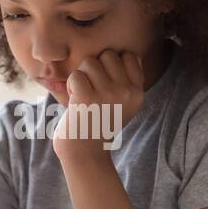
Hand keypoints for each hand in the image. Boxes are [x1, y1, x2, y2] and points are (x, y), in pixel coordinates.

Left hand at [51, 49, 144, 165]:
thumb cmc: (99, 126)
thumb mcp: (124, 105)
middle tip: (91, 90)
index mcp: (137, 93)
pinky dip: (70, 86)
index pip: (128, 56)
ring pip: (89, 62)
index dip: (112, 64)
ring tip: (83, 96)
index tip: (105, 84)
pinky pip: (76, 75)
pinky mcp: (87, 98)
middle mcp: (127, 92)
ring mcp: (108, 95)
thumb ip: (129, 81)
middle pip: (107, 55)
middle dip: (94, 68)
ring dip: (81, 77)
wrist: (84, 153)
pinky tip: (75, 102)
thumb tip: (131, 55)